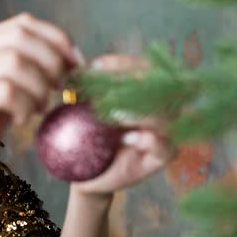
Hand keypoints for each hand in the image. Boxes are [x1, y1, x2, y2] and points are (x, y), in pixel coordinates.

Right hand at [0, 13, 79, 191]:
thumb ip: (18, 81)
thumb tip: (63, 69)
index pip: (19, 24)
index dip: (55, 38)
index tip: (75, 62)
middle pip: (19, 38)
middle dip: (52, 60)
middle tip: (63, 86)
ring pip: (13, 63)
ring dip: (40, 86)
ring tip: (42, 107)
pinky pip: (3, 92)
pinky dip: (24, 104)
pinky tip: (24, 120)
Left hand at [71, 54, 175, 195]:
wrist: (87, 173)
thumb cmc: (86, 137)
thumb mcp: (81, 110)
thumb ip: (82, 90)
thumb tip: (71, 71)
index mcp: (142, 90)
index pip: (141, 67)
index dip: (121, 63)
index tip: (94, 67)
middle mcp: (158, 107)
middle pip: (160, 86)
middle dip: (133, 84)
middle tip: (106, 91)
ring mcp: (163, 131)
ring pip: (164, 116)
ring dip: (140, 113)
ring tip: (116, 116)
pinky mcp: (161, 156)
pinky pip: (164, 146)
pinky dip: (149, 140)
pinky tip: (129, 139)